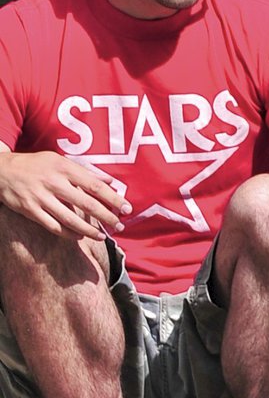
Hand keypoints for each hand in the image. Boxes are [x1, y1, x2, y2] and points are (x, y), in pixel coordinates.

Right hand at [0, 151, 127, 240]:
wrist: (2, 170)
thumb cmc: (37, 165)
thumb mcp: (60, 161)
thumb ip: (85, 172)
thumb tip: (110, 182)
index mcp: (65, 168)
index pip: (95, 186)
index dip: (113, 198)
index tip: (127, 208)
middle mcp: (54, 183)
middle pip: (86, 204)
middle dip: (106, 217)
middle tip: (119, 226)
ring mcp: (41, 197)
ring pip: (69, 218)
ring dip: (88, 230)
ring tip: (102, 237)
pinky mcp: (29, 210)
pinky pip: (51, 225)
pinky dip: (67, 233)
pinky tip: (78, 236)